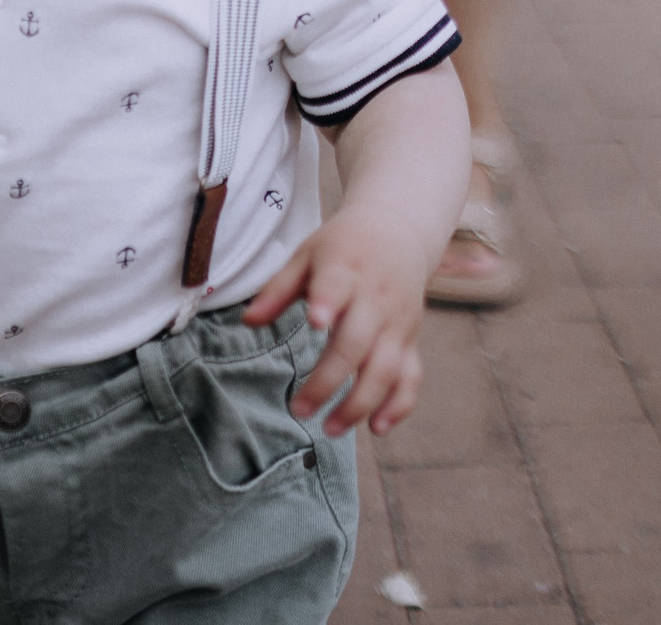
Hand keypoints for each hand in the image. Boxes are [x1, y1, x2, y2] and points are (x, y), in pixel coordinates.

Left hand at [243, 206, 434, 436]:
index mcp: (345, 269)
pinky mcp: (410, 340)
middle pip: (357, 343)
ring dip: (361, 403)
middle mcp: (376, 298)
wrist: (398, 231)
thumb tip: (249, 321)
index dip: (328, 303)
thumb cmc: (342, 247)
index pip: (338, 286)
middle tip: (298, 410)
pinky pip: (412, 376)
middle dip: (329, 380)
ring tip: (330, 429)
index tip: (314, 322)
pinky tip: (378, 429)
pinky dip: (400, 404)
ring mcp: (397, 322)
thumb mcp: (306, 255)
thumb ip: (277, 290)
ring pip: (386, 368)